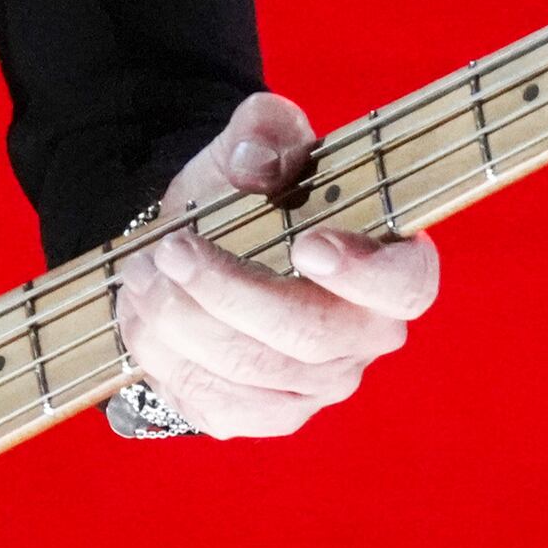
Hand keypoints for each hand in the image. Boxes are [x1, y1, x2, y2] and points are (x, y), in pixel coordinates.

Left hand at [107, 92, 439, 437]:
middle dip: (227, 292)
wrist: (203, 242)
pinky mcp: (265, 415)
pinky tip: (144, 313)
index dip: (364, 274)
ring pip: (250, 371)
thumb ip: (265, 132)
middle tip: (171, 249)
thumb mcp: (257, 140)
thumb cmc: (250, 192)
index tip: (307, 244)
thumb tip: (255, 162)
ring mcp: (318, 385)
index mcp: (392, 266)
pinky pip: (215, 402)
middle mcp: (365, 337)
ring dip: (182, 321)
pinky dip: (166, 357)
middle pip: (309, 336)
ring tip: (143, 272)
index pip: (405, 286)